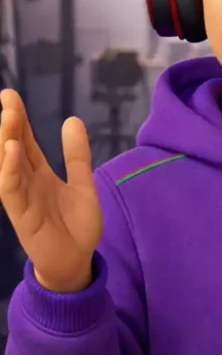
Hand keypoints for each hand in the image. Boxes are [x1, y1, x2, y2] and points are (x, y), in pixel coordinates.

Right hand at [0, 89, 100, 292]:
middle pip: (14, 148)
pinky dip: (9, 170)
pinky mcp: (21, 215)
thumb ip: (77, 155)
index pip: (26, 142)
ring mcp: (22, 198)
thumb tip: (73, 120)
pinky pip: (10, 189)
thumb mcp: (82, 182)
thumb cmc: (75, 224)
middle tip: (7, 98)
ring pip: (8, 165)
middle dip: (10, 124)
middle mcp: (26, 183)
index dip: (20, 120)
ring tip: (8, 117)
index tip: (10, 95)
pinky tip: (11, 151)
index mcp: (39, 174)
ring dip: (6, 141)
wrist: (76, 259)